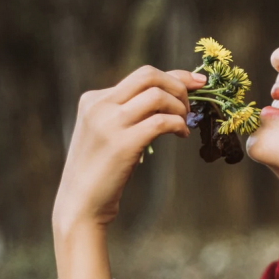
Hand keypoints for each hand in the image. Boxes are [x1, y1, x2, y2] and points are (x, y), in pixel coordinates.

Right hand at [52, 65, 205, 231]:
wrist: (81, 203)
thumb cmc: (102, 170)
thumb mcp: (109, 132)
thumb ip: (129, 112)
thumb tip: (170, 96)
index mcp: (94, 99)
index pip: (142, 75)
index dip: (175, 76)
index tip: (197, 81)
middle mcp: (99, 106)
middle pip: (149, 75)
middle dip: (179, 86)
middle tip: (189, 107)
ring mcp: (109, 124)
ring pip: (157, 95)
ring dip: (179, 108)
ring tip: (184, 123)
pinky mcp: (123, 144)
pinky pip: (161, 122)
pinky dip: (178, 125)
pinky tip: (181, 135)